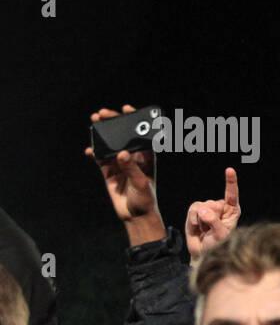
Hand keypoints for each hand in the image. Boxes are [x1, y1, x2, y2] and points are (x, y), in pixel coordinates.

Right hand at [85, 105, 159, 223]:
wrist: (135, 215)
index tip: (125, 109)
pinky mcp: (108, 171)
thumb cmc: (145, 199)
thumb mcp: (141, 183)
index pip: (141, 134)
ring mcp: (119, 163)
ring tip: (94, 122)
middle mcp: (132, 157)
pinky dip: (94, 153)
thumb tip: (121, 154)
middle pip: (122, 136)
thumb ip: (132, 168)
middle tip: (103, 114)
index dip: (135, 121)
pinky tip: (89, 150)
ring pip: (109, 144)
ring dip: (101, 134)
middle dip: (113, 123)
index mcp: (145, 157)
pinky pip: (99, 158)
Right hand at [185, 167, 240, 264]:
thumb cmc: (217, 246)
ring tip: (205, 230)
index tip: (229, 170)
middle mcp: (221, 207)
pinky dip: (194, 220)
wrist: (203, 253)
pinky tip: (197, 228)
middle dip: (210, 217)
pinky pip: (193, 209)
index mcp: (232, 211)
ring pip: (202, 205)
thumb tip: (203, 210)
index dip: (230, 182)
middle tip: (211, 230)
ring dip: (202, 220)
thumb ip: (213, 222)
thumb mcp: (219, 235)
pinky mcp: (195, 211)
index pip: (232, 194)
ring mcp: (208, 208)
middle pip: (213, 203)